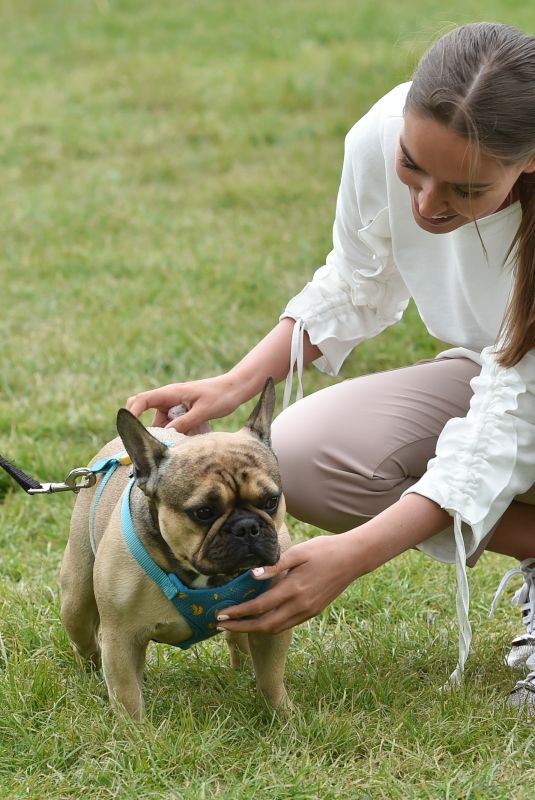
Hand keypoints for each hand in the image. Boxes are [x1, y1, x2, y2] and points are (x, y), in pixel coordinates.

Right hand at [126, 374, 244, 432]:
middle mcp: (169, 397)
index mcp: (171, 393)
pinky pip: (170, 422)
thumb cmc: (220, 396)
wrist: (235, 388)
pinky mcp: (182, 410)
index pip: (142, 400)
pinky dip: (172, 431)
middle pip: (144, 408)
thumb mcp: (203, 412)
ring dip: (161, 432)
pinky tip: (183, 440)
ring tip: (170, 445)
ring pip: (159, 420)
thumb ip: (184, 423)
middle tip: (140, 442)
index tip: (127, 428)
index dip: (131, 413)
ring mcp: (175, 403)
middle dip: (139, 423)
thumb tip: (166, 434)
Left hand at [216, 533, 363, 634]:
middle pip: (264, 625)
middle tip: (221, 625)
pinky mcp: (313, 611)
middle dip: (241, 627)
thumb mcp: (299, 552)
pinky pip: (287, 624)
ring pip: (276, 628)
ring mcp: (307, 611)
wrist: (353, 559)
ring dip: (254, 629)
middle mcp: (300, 605)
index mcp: (294, 589)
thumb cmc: (324, 550)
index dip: (238, 613)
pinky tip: (260, 619)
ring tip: (237, 625)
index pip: (259, 607)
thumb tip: (253, 575)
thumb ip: (275, 565)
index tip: (221, 615)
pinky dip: (270, 625)